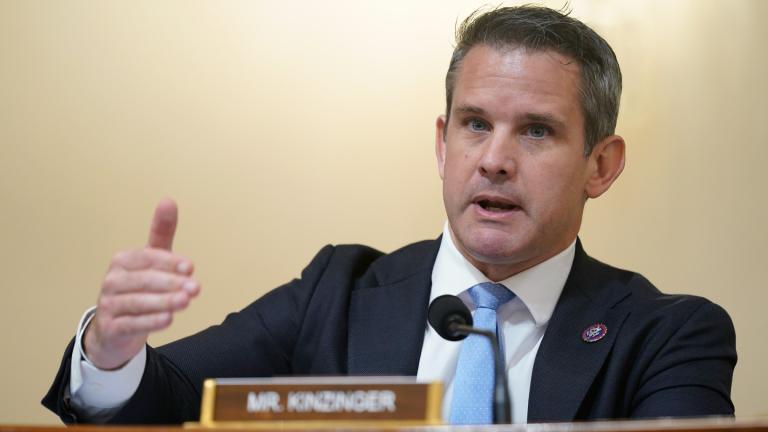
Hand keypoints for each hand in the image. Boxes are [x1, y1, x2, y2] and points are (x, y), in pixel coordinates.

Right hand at [83, 198, 200, 369]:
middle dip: (172, 283)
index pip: (148, 258)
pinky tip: (169, 319)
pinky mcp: (111, 327)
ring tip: (185, 302)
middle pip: (145, 280)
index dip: (170, 262)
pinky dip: (151, 321)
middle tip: (195, 288)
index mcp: (123, 261)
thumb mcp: (151, 261)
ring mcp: (109, 304)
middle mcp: (112, 280)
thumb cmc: (138, 288)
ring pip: (139, 302)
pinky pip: (132, 323)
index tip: (191, 267)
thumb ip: (161, 233)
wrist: (115, 329)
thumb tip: (168, 200)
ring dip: (164, 302)